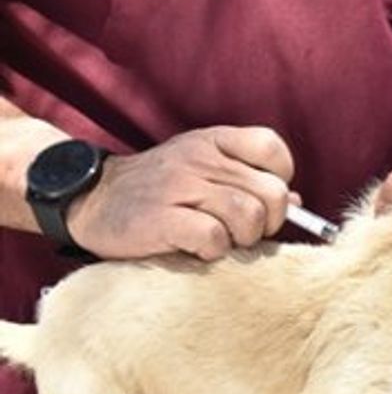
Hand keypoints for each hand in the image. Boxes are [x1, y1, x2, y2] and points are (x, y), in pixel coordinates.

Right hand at [65, 126, 294, 260]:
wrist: (90, 200)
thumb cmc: (159, 191)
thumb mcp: (204, 171)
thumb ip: (249, 181)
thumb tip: (298, 203)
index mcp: (214, 141)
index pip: (272, 149)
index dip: (280, 180)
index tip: (263, 200)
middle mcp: (200, 158)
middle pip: (271, 193)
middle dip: (269, 222)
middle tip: (246, 233)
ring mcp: (180, 186)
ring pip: (248, 216)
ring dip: (243, 239)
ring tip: (222, 242)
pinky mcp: (161, 218)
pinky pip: (213, 237)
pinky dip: (213, 252)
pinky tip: (198, 250)